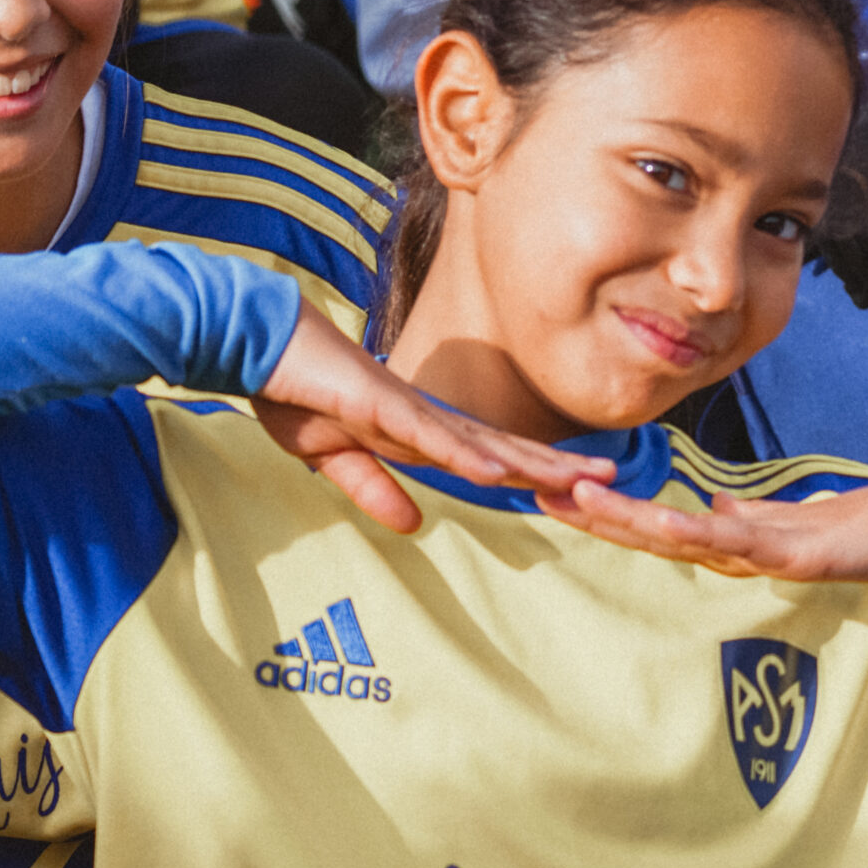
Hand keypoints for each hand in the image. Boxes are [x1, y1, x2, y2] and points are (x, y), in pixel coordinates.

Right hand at [253, 303, 613, 532]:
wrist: (255, 342)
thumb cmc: (293, 390)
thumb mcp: (334, 458)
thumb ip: (375, 488)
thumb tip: (413, 525)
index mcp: (417, 428)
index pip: (486, 454)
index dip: (530, 469)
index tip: (576, 484)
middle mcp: (424, 415)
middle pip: (500, 446)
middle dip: (554, 464)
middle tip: (612, 475)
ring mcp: (404, 407)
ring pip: (479, 443)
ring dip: (529, 462)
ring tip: (578, 478)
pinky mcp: (376, 405)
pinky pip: (427, 436)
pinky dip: (462, 456)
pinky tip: (497, 473)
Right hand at [538, 481, 867, 582]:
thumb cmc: (843, 530)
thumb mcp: (783, 518)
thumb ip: (747, 515)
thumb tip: (715, 506)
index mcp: (724, 543)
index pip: (651, 524)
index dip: (603, 512)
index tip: (554, 489)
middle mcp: (730, 557)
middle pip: (649, 536)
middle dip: (595, 517)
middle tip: (540, 494)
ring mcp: (757, 559)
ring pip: (680, 541)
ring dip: (629, 522)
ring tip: (582, 500)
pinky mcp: (791, 557)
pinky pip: (736, 543)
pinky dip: (697, 532)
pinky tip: (664, 521)